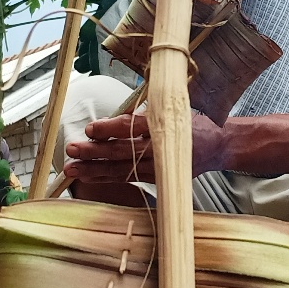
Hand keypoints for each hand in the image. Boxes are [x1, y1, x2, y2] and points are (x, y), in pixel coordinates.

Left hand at [63, 112, 228, 182]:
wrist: (217, 145)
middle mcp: (161, 148)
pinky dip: (106, 178)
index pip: (132, 127)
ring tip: (72, 169)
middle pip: (122, 152)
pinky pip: (127, 178)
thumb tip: (108, 123)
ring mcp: (159, 166)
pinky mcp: (157, 178)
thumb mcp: (170, 109)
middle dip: (94, 152)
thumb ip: (142, 116)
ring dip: (94, 170)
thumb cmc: (188, 122)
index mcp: (164, 125)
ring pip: (121, 169)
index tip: (90, 129)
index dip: (109, 129)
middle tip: (71, 150)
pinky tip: (88, 177)